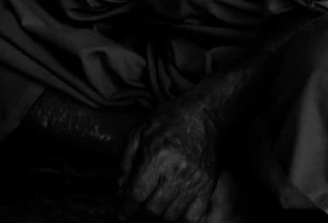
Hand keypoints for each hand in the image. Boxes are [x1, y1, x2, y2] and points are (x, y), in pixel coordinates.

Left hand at [117, 101, 220, 221]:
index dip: (125, 207)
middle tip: (136, 209)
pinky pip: (192, 217)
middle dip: (139, 214)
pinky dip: (180, 219)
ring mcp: (193, 180)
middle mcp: (175, 170)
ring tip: (153, 206)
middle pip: (152, 210)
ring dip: (158, 216)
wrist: (203, 115)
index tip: (122, 208)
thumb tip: (120, 188)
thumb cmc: (168, 120)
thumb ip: (125, 160)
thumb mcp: (139, 131)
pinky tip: (172, 209)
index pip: (136, 195)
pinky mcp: (207, 185)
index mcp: (156, 155)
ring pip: (170, 216)